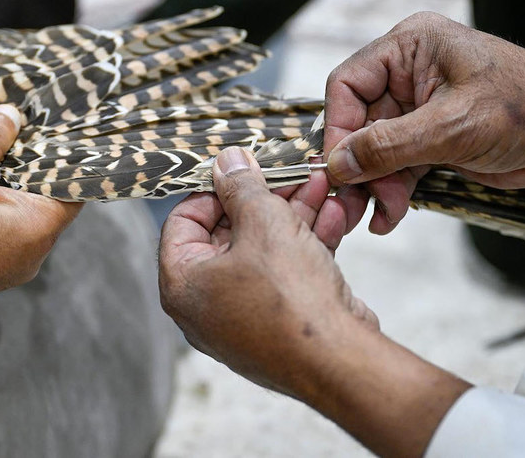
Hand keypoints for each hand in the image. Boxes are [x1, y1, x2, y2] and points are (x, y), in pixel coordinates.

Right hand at [0, 105, 81, 327]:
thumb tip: (11, 116)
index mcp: (38, 229)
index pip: (74, 187)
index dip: (65, 157)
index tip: (51, 133)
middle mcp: (34, 252)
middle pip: (49, 199)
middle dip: (33, 167)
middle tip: (16, 135)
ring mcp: (13, 264)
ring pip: (25, 213)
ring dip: (10, 186)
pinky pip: (6, 229)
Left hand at [159, 146, 468, 455]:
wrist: (341, 362)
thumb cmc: (291, 301)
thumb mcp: (264, 223)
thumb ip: (242, 187)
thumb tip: (227, 161)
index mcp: (183, 283)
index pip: (183, 221)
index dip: (213, 189)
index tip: (241, 171)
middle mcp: (207, 303)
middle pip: (228, 233)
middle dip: (264, 197)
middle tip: (288, 172)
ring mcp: (243, 314)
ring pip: (263, 250)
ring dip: (292, 214)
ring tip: (318, 183)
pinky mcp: (278, 320)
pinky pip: (283, 272)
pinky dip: (304, 243)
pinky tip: (333, 214)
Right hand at [324, 12, 524, 233]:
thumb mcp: (452, 126)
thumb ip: (389, 145)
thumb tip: (338, 164)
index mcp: (410, 48)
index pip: (348, 84)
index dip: (337, 128)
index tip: (338, 168)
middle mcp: (408, 75)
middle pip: (357, 123)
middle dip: (358, 168)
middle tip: (353, 204)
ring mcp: (416, 110)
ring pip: (373, 151)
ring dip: (373, 186)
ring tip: (380, 214)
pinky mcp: (427, 139)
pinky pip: (394, 166)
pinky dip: (390, 191)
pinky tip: (390, 215)